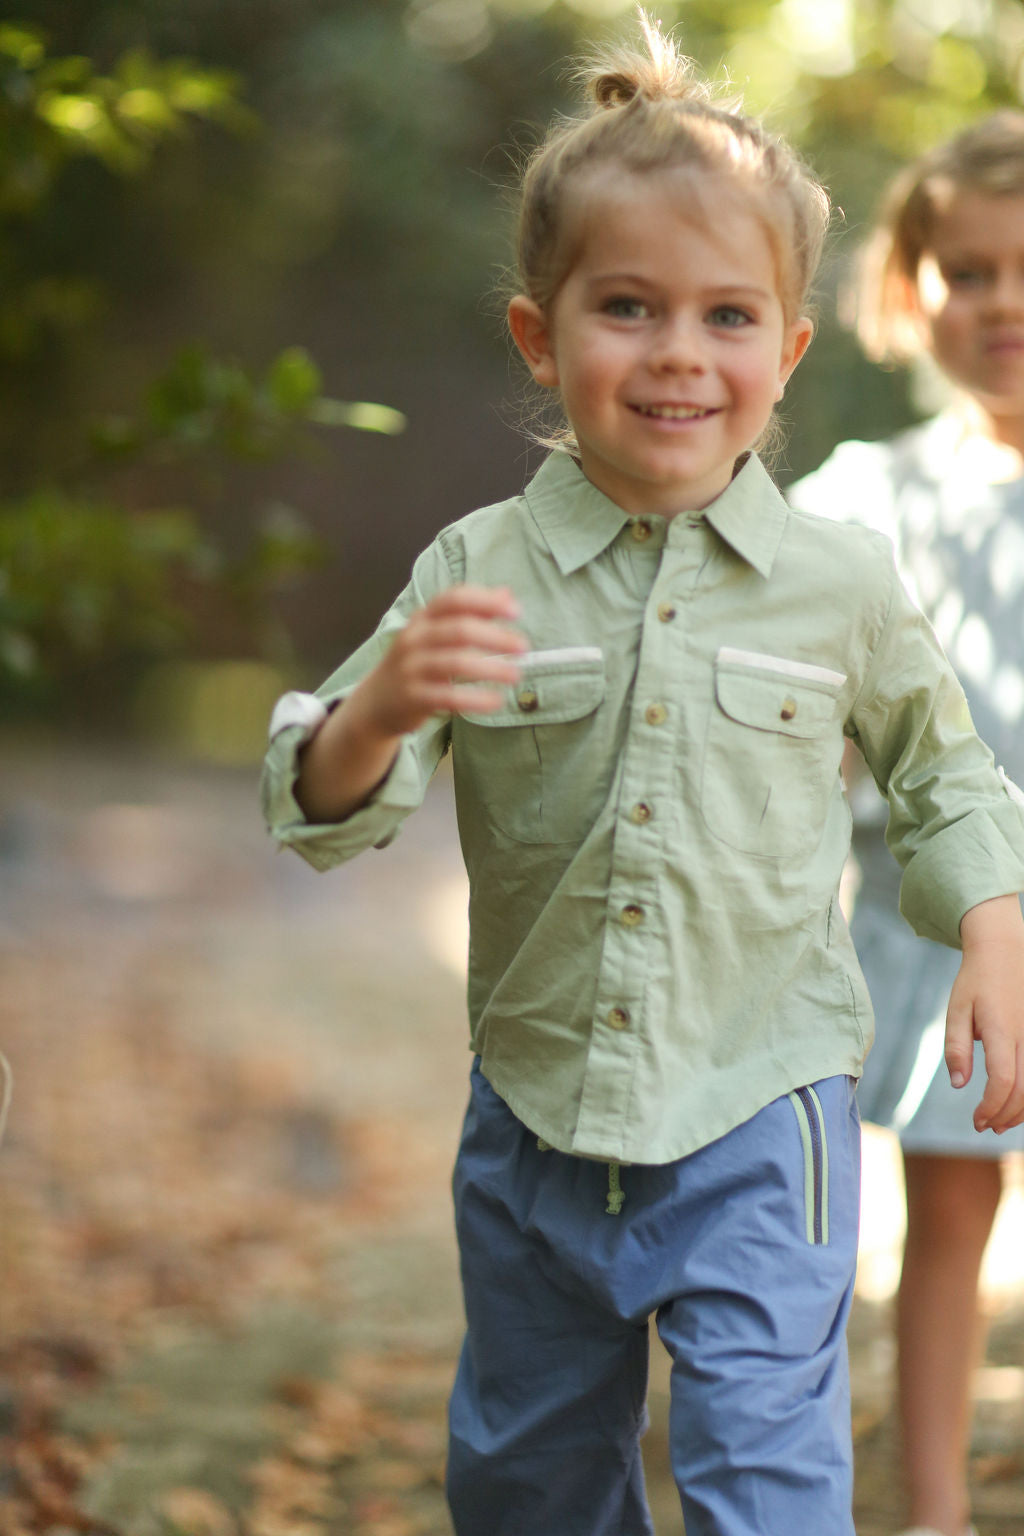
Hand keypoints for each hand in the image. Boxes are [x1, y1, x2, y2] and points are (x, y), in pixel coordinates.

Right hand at [295, 585, 524, 823]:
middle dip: (495, 637)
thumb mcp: (436, 633)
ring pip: (455, 663)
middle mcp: (414, 638)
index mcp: (423, 618)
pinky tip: (495, 701)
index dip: (486, 601)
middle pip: (459, 629)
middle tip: (523, 648)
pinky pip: (448, 697)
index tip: (516, 612)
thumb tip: (507, 595)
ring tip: (515, 675)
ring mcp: (411, 668)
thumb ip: (471, 613)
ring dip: (490, 668)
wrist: (376, 702)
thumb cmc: (416, 663)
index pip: (454, 599)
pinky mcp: (412, 697)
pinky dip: (474, 699)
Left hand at [946, 894, 1023, 1132]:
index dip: (991, 1107)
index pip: (1003, 1081)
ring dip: (1021, 1110)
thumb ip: (956, 1048)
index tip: (976, 1120)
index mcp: (1002, 1031)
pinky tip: (1015, 1102)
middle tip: (985, 1126)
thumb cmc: (976, 980)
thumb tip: (958, 1084)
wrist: (1004, 950)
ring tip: (1000, 1122)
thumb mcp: (956, 1009)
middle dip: (1005, 1116)